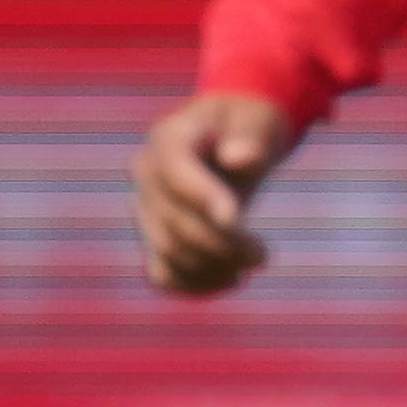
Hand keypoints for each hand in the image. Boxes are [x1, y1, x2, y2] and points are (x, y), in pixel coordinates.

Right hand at [132, 89, 297, 296]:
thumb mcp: (258, 120)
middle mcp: (146, 174)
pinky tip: (230, 278)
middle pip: (172, 220)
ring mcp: (145, 208)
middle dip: (220, 243)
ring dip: (212, 266)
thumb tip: (241, 158)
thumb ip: (251, 136)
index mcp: (168, 137)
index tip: (236, 220)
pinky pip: (163, 273)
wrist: (231, 138)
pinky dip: (195, 285)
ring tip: (253, 262)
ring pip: (167, 251)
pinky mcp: (154, 237)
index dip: (201, 197)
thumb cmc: (248, 126)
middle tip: (262, 254)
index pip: (176, 171)